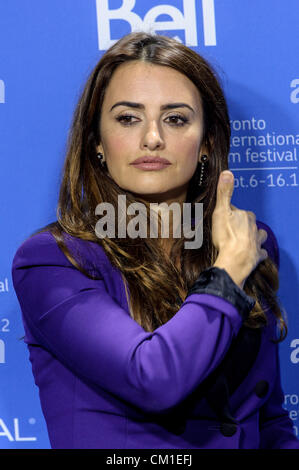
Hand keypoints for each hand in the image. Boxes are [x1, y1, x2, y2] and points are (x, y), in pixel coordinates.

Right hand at [212, 170, 267, 287]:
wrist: (235, 260)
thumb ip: (224, 193)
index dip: (230, 212)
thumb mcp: (221, 211)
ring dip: (255, 235)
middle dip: (243, 223)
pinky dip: (258, 252)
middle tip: (233, 227)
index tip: (224, 216)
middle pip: (249, 222)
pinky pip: (261, 252)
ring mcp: (256, 242)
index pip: (237, 210)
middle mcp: (253, 227)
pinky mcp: (257, 256)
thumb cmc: (227, 236)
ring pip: (259, 235)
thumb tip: (227, 173)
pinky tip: (254, 253)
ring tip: (248, 237)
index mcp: (245, 216)